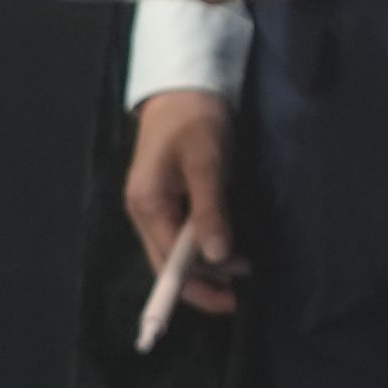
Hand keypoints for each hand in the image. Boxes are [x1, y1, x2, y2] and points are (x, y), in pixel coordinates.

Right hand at [121, 89, 245, 324]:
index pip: (169, 262)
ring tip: (243, 269)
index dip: (198, 285)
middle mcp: (144, 212)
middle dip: (203, 281)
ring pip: (175, 250)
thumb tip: (217, 256)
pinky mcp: (166, 197)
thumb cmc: (195, 120)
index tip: (230, 300)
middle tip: (242, 291)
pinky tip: (227, 248)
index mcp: (147, 206)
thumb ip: (210, 210)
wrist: (184, 87)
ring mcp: (153, 205)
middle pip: (168, 263)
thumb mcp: (207, 164)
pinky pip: (180, 233)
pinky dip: (203, 246)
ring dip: (206, 264)